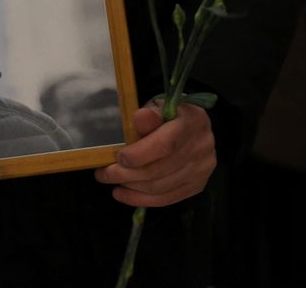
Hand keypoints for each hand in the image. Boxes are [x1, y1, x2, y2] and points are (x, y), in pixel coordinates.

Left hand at [94, 101, 215, 206]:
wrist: (190, 126)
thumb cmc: (167, 115)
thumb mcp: (156, 107)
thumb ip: (148, 115)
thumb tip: (139, 118)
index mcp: (192, 121)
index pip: (166, 144)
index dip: (140, 154)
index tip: (118, 158)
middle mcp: (202, 146)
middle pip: (160, 169)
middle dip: (127, 174)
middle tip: (103, 173)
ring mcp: (202, 169)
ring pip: (161, 187)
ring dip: (131, 187)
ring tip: (110, 180)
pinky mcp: (197, 185)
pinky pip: (166, 199)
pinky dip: (140, 199)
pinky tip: (122, 194)